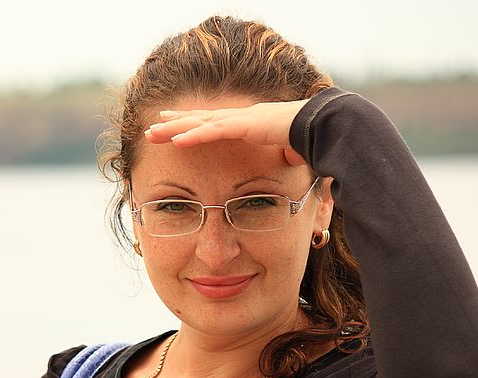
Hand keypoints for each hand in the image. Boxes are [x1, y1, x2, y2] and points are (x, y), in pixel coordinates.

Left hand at [143, 100, 309, 166]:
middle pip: (199, 119)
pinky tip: (175, 140)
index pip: (213, 121)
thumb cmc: (312, 138)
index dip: (191, 122)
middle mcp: (240, 116)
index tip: (172, 125)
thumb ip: (287, 155)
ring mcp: (241, 119)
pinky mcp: (244, 125)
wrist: (326, 125)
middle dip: (173, 124)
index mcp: (248, 122)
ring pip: (198, 123)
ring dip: (174, 130)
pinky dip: (193, 135)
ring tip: (151, 134)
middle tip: (151, 128)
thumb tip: (292, 160)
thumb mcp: (293, 150)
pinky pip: (212, 131)